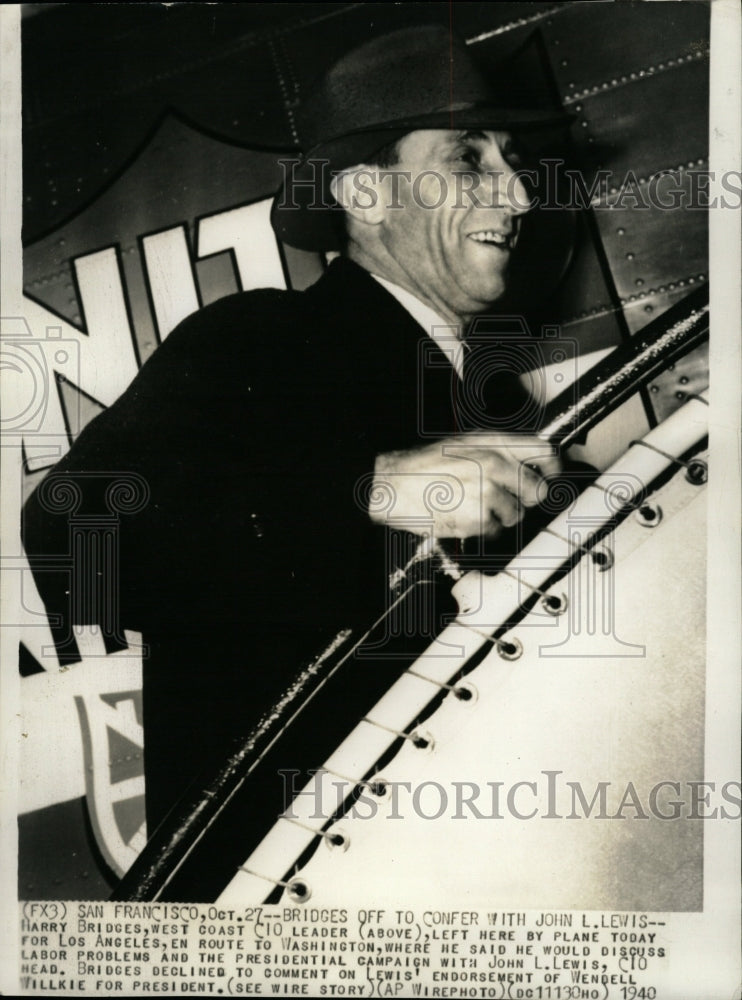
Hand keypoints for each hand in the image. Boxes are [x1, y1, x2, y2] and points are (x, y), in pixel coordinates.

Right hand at [368, 432, 560, 538]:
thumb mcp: (465, 443)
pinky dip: (483, 529)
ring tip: (472, 505)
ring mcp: (489, 491)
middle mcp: (495, 463)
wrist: (393, 484)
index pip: (545, 452)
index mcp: (494, 442)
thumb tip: (528, 464)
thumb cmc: (425, 466)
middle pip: (538, 490)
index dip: (552, 469)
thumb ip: (499, 450)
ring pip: (518, 514)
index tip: (549, 478)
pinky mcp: (479, 516)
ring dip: (500, 516)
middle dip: (524, 500)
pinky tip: (463, 515)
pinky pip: (497, 530)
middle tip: (503, 500)